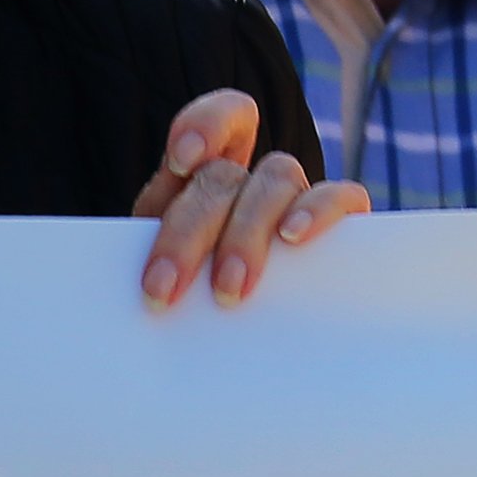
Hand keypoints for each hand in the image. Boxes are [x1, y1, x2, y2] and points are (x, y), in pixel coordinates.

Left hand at [131, 88, 366, 308]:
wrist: (227, 357)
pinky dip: (319, 209)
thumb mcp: (164, 278)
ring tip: (228, 289)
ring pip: (277, 178)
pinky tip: (294, 238)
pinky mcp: (340, 227)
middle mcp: (252, 181)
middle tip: (165, 290)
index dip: (206, 123)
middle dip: (190, 232)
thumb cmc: (190, 309)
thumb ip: (157, 262)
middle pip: (225, 174)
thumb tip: (133, 288)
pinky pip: (342, 198)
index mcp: (204, 178)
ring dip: (246, 231)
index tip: (181, 161)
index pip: (222, 119)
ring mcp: (297, 201)